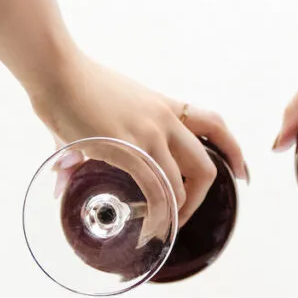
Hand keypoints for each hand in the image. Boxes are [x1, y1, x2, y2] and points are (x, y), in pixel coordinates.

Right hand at [30, 49, 247, 225]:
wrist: (55, 69)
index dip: (234, 151)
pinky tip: (151, 227)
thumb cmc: (67, 86)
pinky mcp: (130, 148)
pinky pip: (158, 189)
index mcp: (164, 108)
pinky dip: (159, 214)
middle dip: (201, 198)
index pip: (214, 124)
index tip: (242, 172)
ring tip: (162, 228)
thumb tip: (61, 178)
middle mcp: (165, 120)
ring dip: (178, 213)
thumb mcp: (96, 114)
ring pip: (185, 183)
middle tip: (185, 215)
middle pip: (207, 165)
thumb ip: (86, 149)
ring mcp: (150, 134)